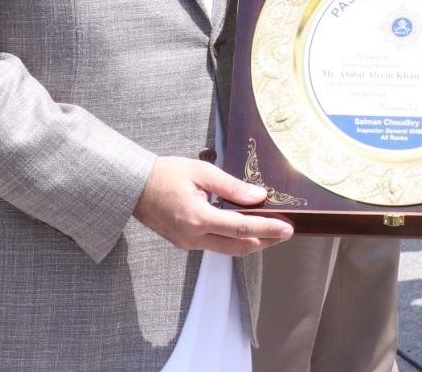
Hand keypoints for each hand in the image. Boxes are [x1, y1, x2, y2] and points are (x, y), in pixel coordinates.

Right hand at [133, 155, 293, 255]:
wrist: (133, 186)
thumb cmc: (165, 174)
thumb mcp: (201, 172)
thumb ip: (231, 186)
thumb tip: (258, 196)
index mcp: (197, 217)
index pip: (241, 228)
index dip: (268, 229)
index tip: (288, 229)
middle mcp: (193, 236)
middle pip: (238, 247)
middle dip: (265, 240)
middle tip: (286, 231)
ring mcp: (187, 243)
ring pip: (228, 249)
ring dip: (251, 242)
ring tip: (271, 230)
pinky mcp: (184, 243)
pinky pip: (215, 245)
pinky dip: (233, 239)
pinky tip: (245, 228)